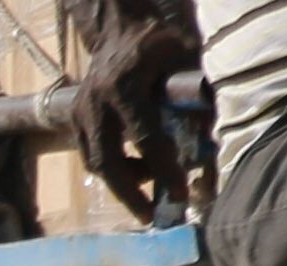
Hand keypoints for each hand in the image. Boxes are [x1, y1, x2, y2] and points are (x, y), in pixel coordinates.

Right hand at [70, 4, 195, 214]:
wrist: (117, 28)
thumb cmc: (158, 43)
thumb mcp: (185, 60)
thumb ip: (197, 96)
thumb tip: (211, 142)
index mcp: (125, 86)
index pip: (146, 138)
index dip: (164, 169)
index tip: (180, 193)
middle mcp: (96, 103)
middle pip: (110, 163)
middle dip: (131, 194)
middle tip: (152, 215)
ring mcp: (81, 113)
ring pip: (97, 163)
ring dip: (123, 182)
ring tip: (148, 189)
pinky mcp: (75, 119)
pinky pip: (91, 155)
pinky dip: (112, 169)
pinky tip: (133, 172)